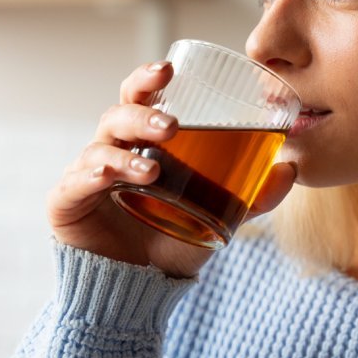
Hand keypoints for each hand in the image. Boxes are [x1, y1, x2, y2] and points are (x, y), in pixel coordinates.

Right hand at [46, 61, 296, 277]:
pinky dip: (94, 175)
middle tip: (170, 124)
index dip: (148, 79)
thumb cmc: (171, 242)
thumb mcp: (217, 217)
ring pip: (100, 146)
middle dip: (141, 111)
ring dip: (127, 152)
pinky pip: (75, 181)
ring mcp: (86, 174)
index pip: (140, 98)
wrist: (137, 289)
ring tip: (154, 170)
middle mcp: (112, 149)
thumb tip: (291, 168)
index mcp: (142, 141)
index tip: (168, 68)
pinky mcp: (66, 202)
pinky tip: (109, 178)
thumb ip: (252, 195)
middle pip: (118, 113)